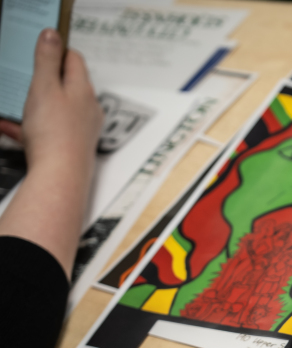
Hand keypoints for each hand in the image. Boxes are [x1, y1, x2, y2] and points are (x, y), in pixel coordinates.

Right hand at [13, 29, 100, 174]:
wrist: (60, 176)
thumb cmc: (55, 134)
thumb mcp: (44, 87)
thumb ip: (47, 60)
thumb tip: (52, 34)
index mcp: (83, 90)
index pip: (74, 59)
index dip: (57, 50)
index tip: (41, 48)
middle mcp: (88, 108)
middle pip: (65, 84)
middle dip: (42, 80)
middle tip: (24, 77)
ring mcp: (81, 128)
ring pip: (53, 108)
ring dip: (31, 105)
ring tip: (13, 105)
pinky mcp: (71, 146)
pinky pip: (47, 130)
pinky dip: (29, 126)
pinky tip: (11, 128)